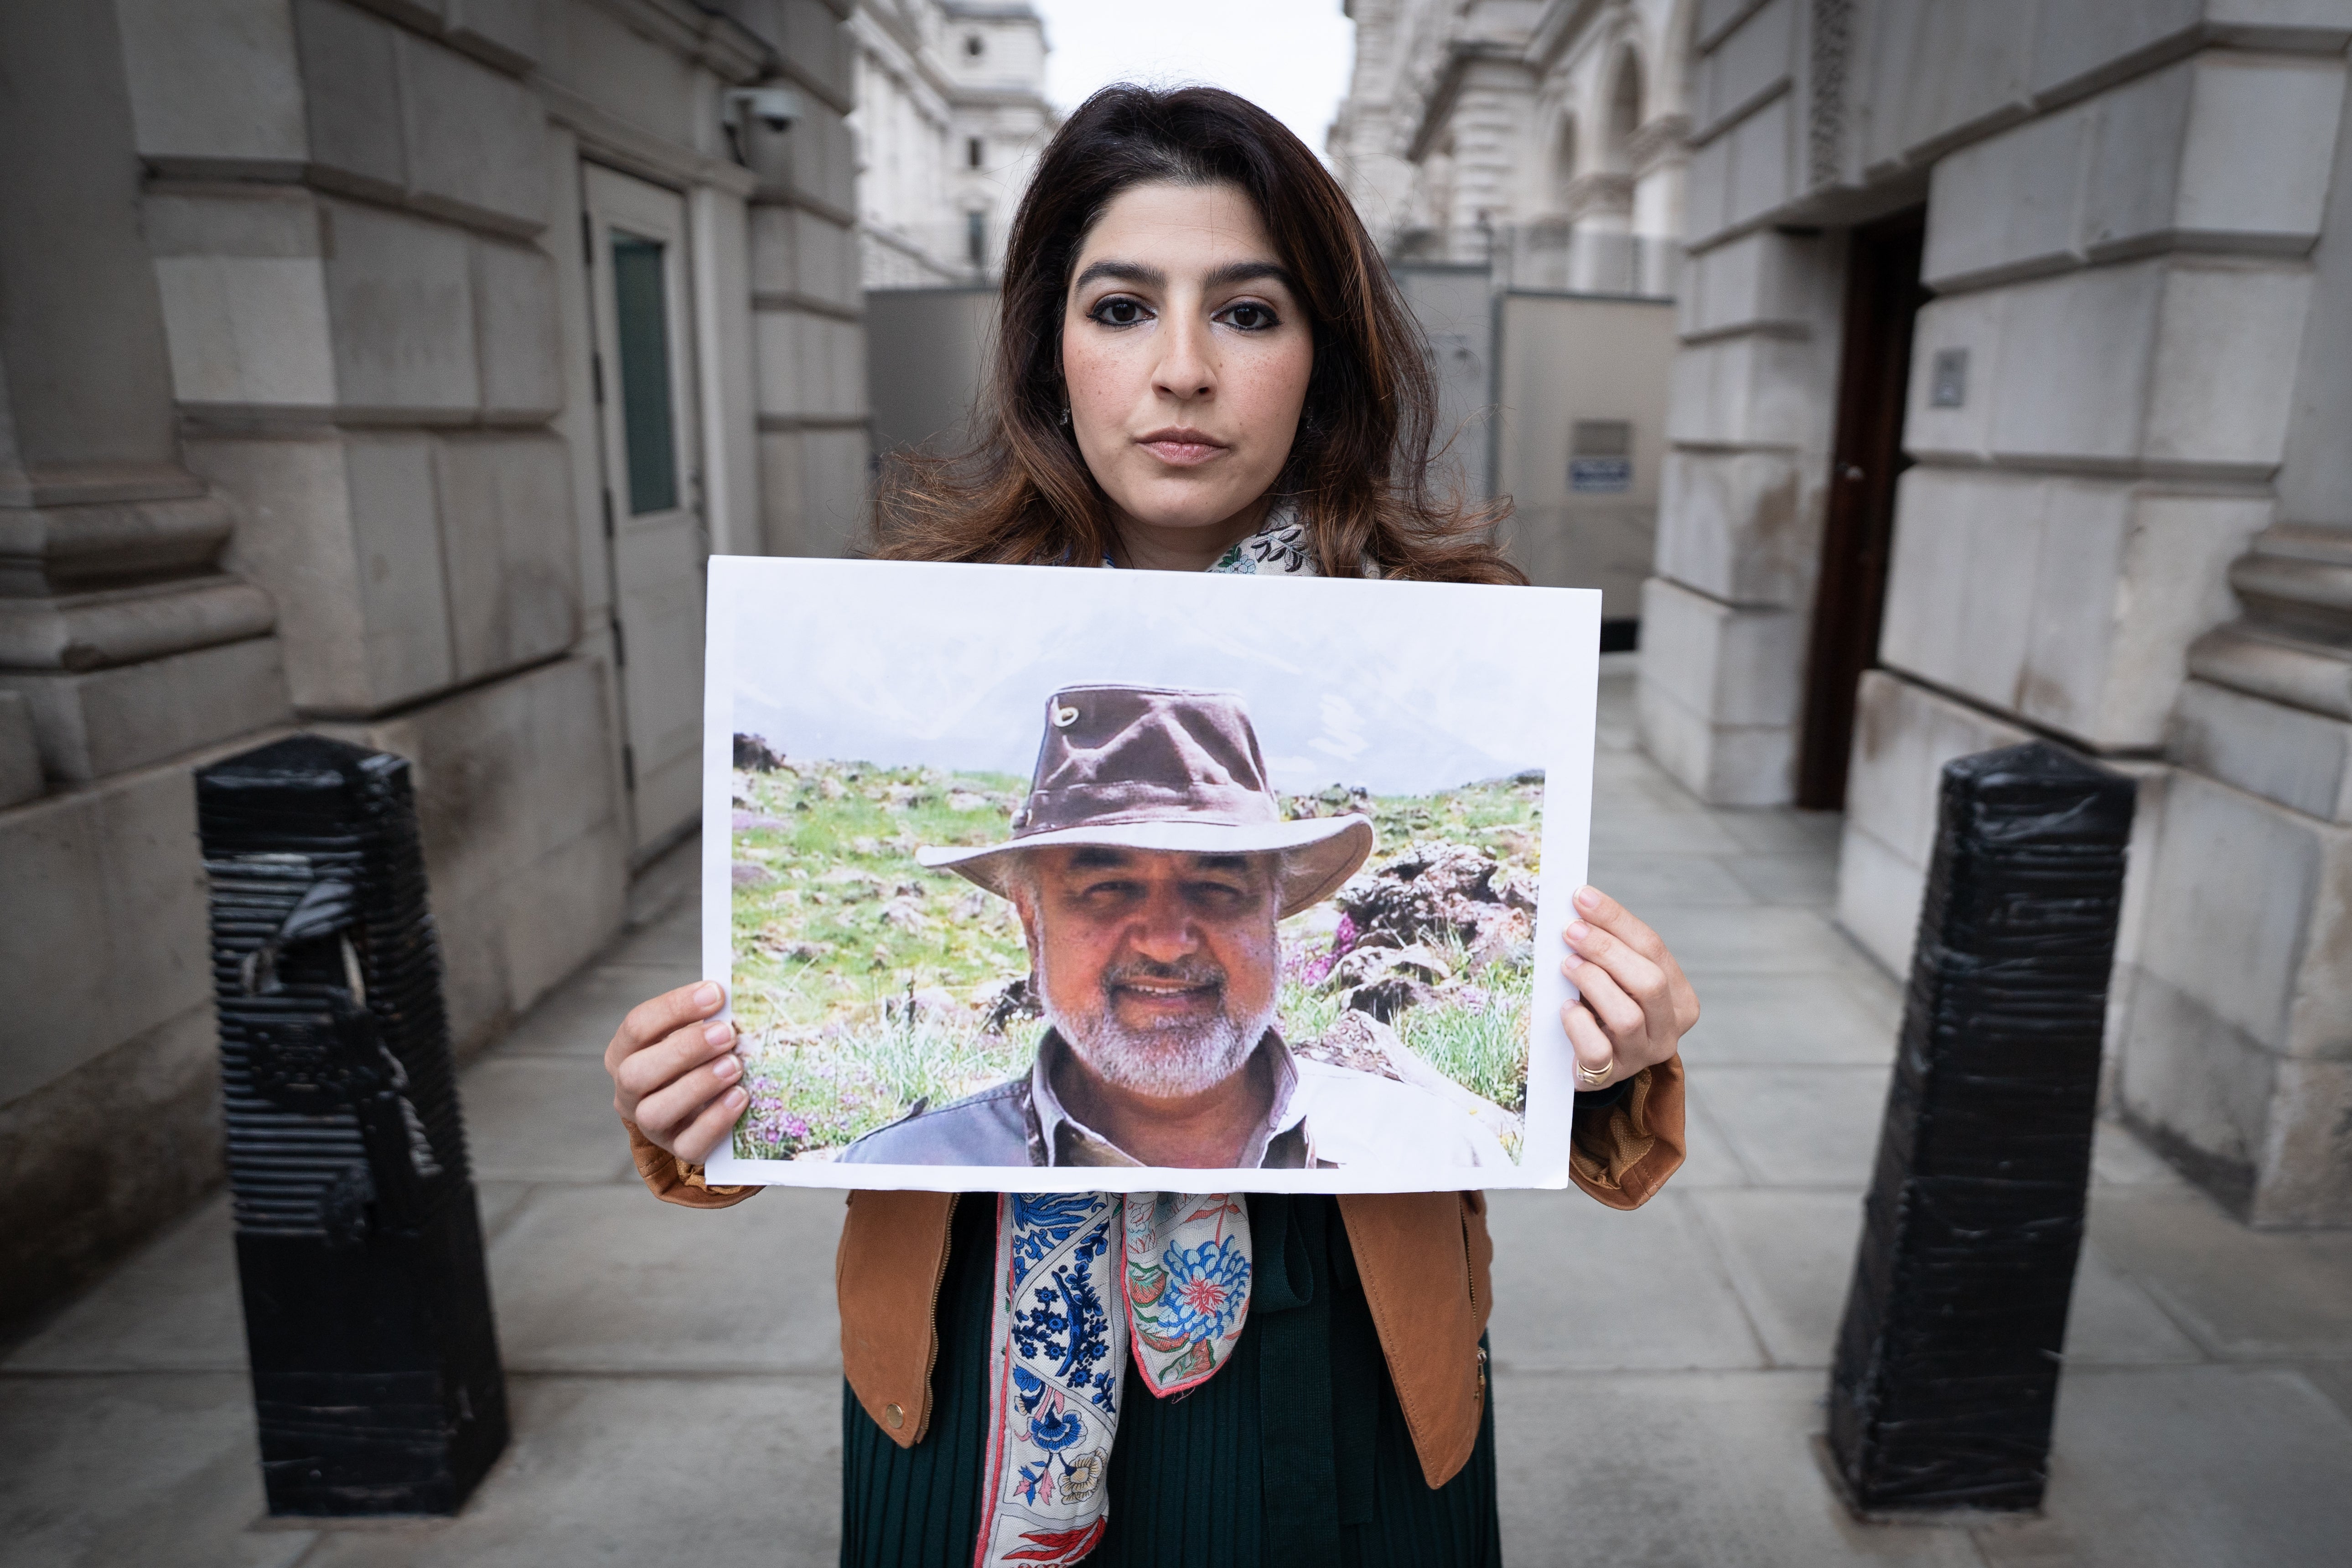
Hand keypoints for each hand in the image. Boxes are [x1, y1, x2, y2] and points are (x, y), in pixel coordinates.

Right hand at [605, 981, 744, 1162]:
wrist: (702, 1106)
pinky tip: (740, 1096)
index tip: (716, 993)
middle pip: (636, 1073)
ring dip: (698, 1085)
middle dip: (684, 1050)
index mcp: (625, 1053)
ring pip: (655, 1112)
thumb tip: (733, 995)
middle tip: (726, 1033)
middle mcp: (628, 1092)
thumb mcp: (692, 1033)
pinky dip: (716, 1120)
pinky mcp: (677, 1149)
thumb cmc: (697, 1057)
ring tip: (734, 1065)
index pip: (637, 1026)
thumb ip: (704, 1018)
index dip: (675, 1007)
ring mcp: (649, 1125)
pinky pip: (689, 1145)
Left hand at [1560, 885, 1698, 1090]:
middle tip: (1571, 930)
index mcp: (1680, 998)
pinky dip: (1579, 1024)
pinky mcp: (1611, 1074)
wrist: (1589, 1061)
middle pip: (1649, 981)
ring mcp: (1642, 1055)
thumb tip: (1579, 907)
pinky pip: (1598, 1050)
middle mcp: (1669, 1029)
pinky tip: (1565, 1008)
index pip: (1654, 948)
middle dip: (1607, 949)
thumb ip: (1608, 947)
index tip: (1582, 897)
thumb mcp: (1614, 976)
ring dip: (1593, 982)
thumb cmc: (1601, 1007)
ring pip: (1628, 1016)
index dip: (1616, 919)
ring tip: (1567, 965)